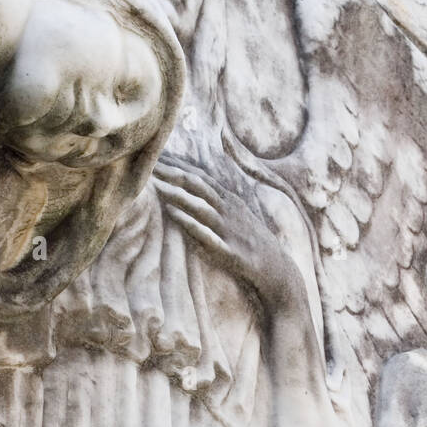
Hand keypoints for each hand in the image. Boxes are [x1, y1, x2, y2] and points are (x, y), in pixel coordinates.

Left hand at [153, 154, 293, 310]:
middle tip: (149, 164)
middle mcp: (230, 210)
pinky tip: (174, 215)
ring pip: (202, 206)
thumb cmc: (252, 242)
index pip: (200, 176)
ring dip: (179, 195)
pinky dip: (190, 223)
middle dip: (174, 173)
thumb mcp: (238, 214)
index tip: (154, 155)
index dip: (178, 165)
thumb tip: (196, 186)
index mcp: (230, 200)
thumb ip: (218, 200)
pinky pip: (207, 235)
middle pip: (199, 186)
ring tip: (156, 186)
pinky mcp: (231, 252)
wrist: (277, 270)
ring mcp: (230, 230)